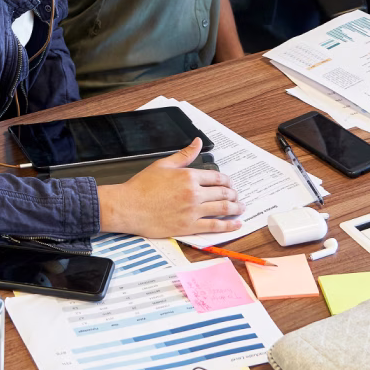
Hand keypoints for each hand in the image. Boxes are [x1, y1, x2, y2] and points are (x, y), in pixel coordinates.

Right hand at [96, 139, 241, 237]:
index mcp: (188, 176)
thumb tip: (197, 142)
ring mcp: (192, 211)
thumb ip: (184, 155)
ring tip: (240, 208)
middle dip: (233, 194)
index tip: (230, 184)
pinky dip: (228, 226)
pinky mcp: (188, 226)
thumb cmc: (142, 187)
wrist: (129, 207)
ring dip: (235, 208)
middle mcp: (193, 193)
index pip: (217, 178)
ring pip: (222, 209)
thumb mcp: (164, 165)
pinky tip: (236, 224)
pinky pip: (214, 227)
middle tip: (237, 196)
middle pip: (223, 193)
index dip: (227, 181)